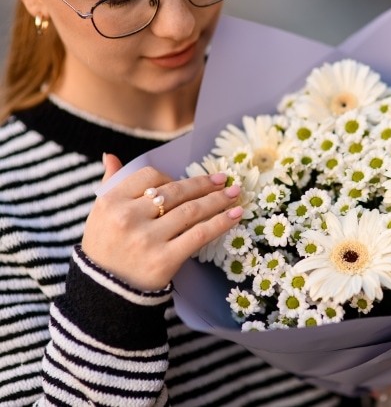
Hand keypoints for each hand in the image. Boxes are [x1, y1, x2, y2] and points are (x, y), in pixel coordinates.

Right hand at [82, 153, 242, 290]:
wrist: (104, 291)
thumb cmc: (106, 248)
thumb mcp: (100, 215)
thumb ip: (110, 184)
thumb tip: (110, 155)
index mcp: (110, 201)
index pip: (149, 177)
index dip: (171, 177)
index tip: (186, 183)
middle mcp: (128, 217)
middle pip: (175, 192)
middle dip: (204, 184)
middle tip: (223, 179)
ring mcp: (147, 239)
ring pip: (191, 211)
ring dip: (218, 199)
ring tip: (234, 193)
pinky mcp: (165, 259)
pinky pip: (199, 234)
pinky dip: (221, 222)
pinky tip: (235, 214)